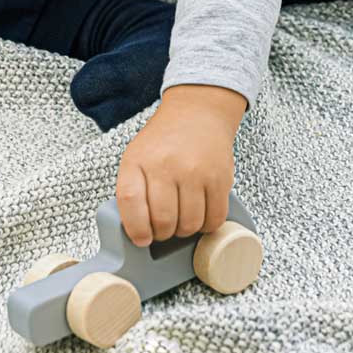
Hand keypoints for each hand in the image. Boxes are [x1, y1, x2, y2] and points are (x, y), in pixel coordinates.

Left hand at [115, 85, 247, 245]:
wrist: (198, 114)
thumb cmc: (164, 142)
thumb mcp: (136, 157)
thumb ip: (132, 190)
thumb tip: (138, 232)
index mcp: (139, 160)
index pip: (131, 202)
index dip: (136, 229)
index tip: (142, 238)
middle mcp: (166, 165)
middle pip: (163, 220)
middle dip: (162, 234)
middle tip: (164, 228)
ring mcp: (196, 171)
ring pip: (190, 224)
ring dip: (185, 231)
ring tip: (182, 220)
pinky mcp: (220, 178)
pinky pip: (214, 218)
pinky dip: (206, 225)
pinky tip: (200, 215)